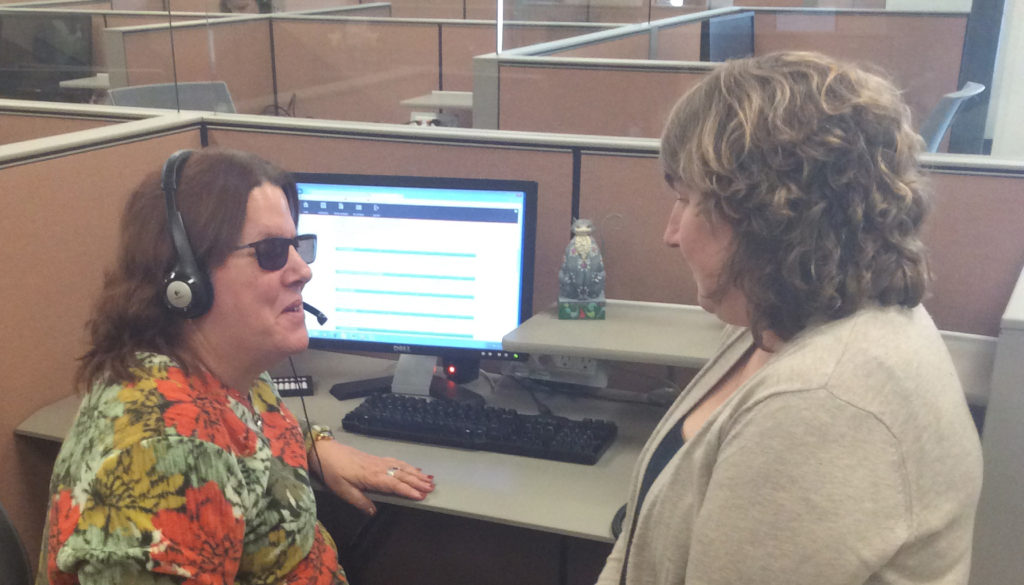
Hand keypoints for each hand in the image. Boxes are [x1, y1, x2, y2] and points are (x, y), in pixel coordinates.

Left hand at [308, 439, 434, 514]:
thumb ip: (359, 501)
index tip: (421, 496)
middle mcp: (378, 468)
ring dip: (416, 473)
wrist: (325, 451)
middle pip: (402, 475)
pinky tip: (414, 468)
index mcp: (372, 477)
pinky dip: (408, 465)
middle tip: (431, 488)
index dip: (408, 490)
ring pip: (402, 467)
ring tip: (429, 479)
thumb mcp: (342, 490)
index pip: (394, 484)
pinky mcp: (376, 459)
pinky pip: (396, 462)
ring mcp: (378, 462)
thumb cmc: (332, 472)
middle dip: (418, 482)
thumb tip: (374, 512)